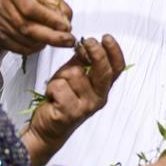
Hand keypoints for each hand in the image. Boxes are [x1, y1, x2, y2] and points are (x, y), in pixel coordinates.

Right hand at [0, 0, 74, 54]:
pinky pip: (20, 48)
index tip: (66, 27)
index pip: (31, 8)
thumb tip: (66, 23)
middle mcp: (3, 6)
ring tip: (56, 38)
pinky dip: (35, 48)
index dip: (49, 19)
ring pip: (25, 40)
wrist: (4, 2)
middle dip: (52, 37)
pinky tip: (42, 42)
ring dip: (44, 42)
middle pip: (27, 27)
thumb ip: (57, 5)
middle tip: (69, 41)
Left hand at [26, 35, 126, 152]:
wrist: (47, 128)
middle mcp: (99, 98)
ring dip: (62, 76)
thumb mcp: (72, 75)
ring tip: (58, 86)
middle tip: (88, 42)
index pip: (117, 68)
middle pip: (103, 71)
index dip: (114, 51)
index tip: (106, 37)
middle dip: (96, 53)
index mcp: (102, 87)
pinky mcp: (70, 114)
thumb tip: (86, 45)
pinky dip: (52, 88)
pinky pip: (60, 87)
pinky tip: (52, 97)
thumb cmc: (61, 98)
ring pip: (75, 75)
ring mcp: (86, 107)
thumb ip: (81, 61)